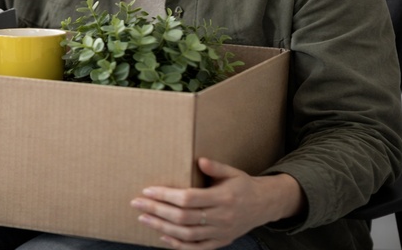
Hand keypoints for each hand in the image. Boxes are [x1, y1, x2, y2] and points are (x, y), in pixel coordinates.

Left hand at [130, 158, 302, 249]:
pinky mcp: (220, 242)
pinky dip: (178, 244)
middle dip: (157, 211)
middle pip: (183, 218)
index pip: (188, 199)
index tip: (148, 191)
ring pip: (187, 234)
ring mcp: (220, 233)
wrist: (264, 206)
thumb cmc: (243, 186)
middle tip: (137, 204)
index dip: (166, 196)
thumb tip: (199, 160)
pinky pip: (196, 247)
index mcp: (223, 198)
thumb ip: (216, 167)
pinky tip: (162, 236)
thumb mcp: (233, 172)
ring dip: (162, 227)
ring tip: (144, 218)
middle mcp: (221, 218)